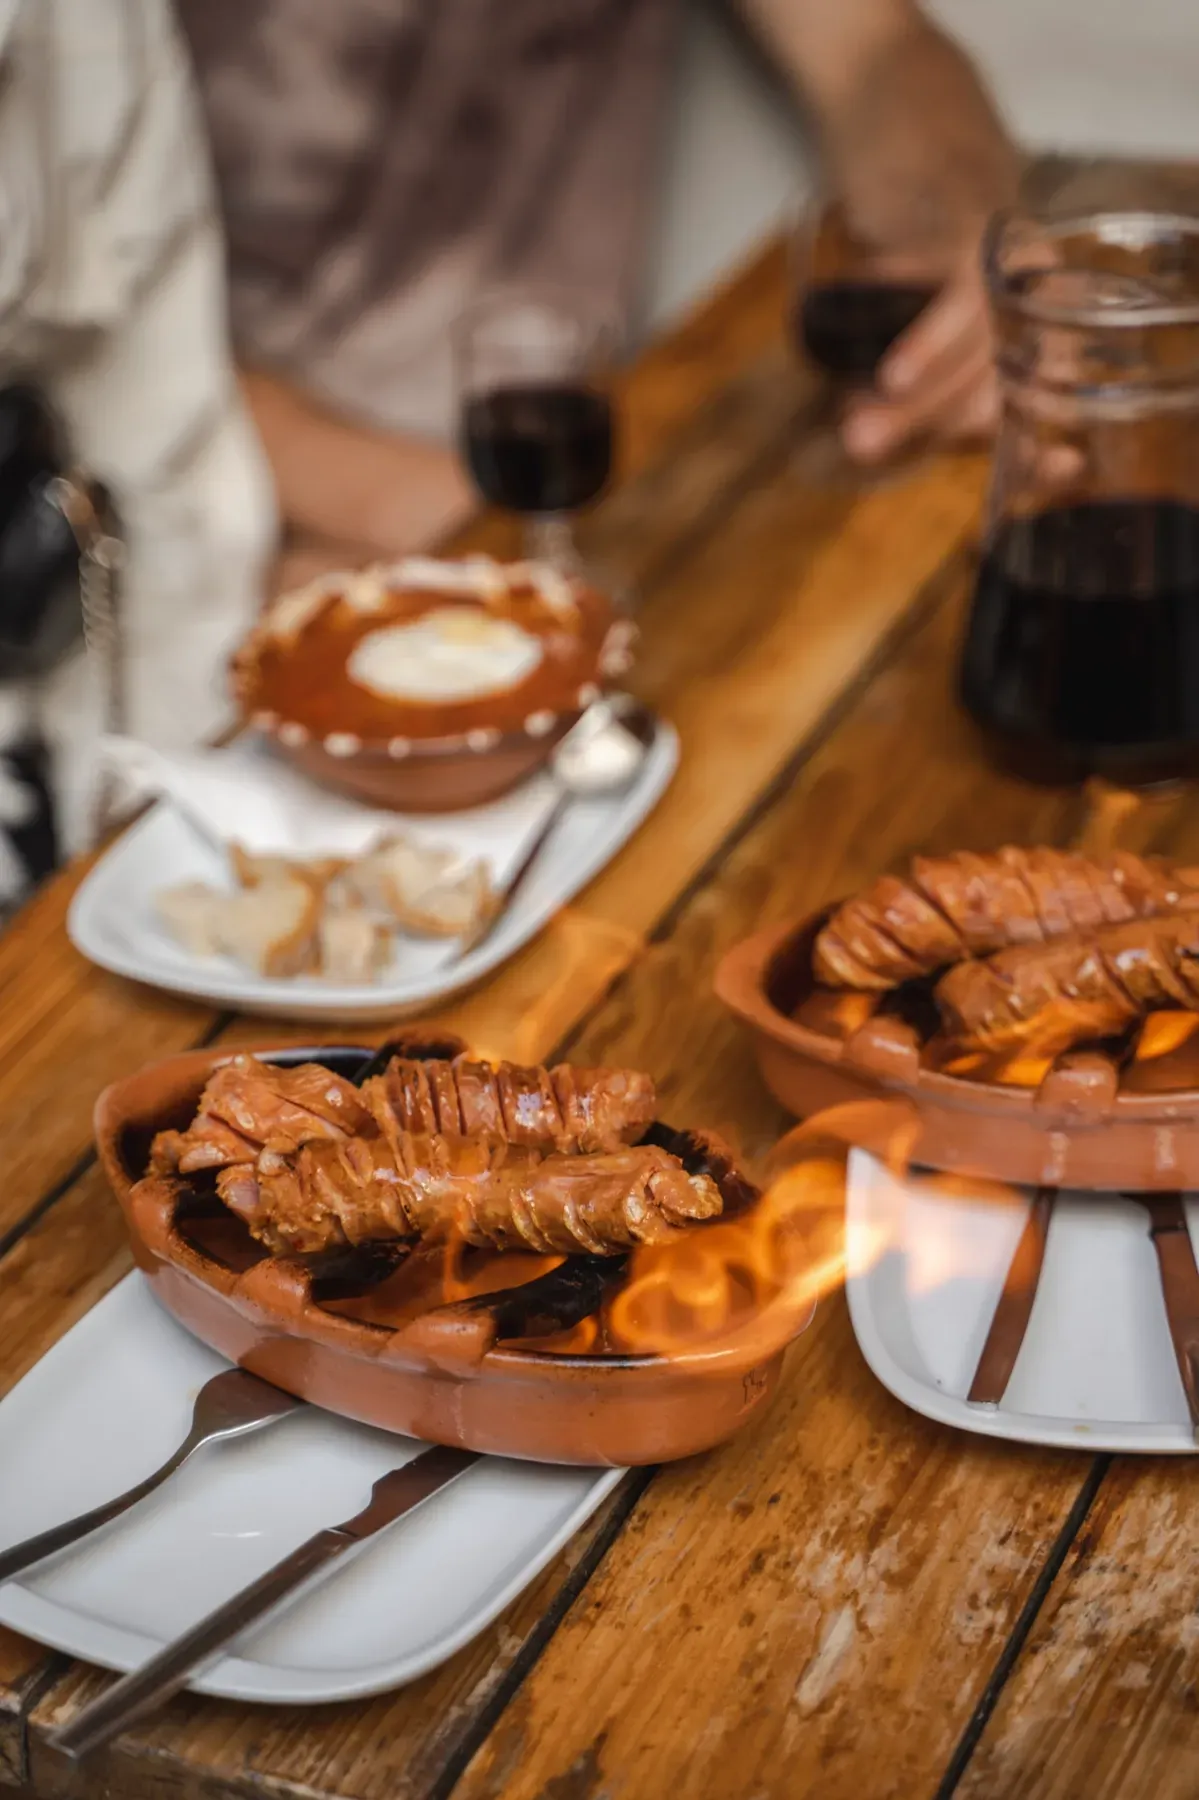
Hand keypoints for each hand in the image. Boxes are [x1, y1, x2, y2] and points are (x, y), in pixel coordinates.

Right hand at [824, 23, 1017, 461]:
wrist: (892, 105)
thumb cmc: (900, 213)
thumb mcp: (904, 300)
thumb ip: (896, 363)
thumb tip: (862, 433)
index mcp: (1030, 317)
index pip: (1039, 399)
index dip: (1041, 444)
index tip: (1044, 477)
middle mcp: (1036, 291)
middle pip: (998, 385)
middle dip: (929, 429)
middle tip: (864, 450)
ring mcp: (1011, 257)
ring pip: (978, 350)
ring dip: (915, 396)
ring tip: (862, 428)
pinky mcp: (978, 220)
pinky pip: (960, 294)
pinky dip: (924, 336)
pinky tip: (891, 368)